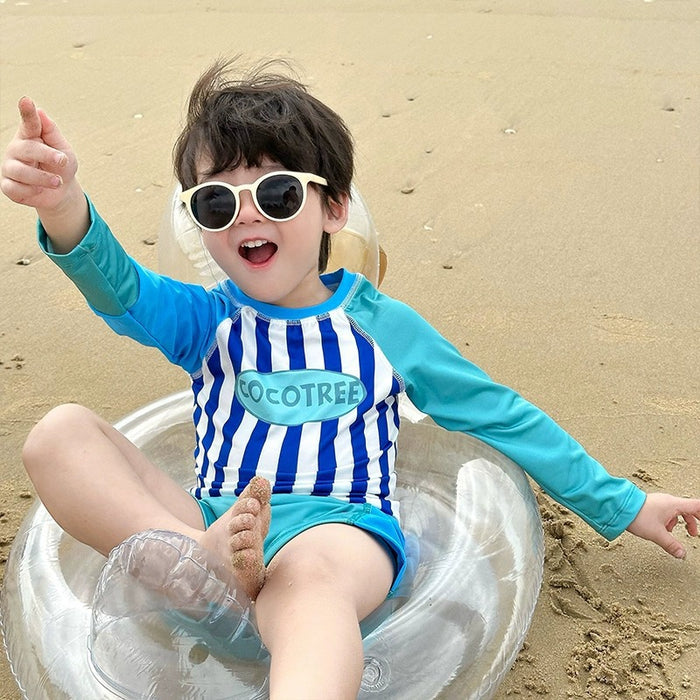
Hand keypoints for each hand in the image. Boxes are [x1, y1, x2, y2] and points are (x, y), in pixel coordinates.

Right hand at [1, 97, 87, 249]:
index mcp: (30, 136)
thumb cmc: (61, 166)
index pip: (28, 123)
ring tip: (57, 181)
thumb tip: (41, 113)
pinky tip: (39, 190)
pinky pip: (15, 189)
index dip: (27, 113)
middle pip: (26, 148)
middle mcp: (16, 149)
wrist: (62, 192)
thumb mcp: (63, 149)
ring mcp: (10, 167)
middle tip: (62, 160)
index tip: (26, 101)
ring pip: (20, 171)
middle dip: (46, 155)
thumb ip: (52, 133)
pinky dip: (31, 191)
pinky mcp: (8, 186)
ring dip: (42, 177)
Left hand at [626, 492, 699, 558]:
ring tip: (680, 532)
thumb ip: (671, 545)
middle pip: (689, 508)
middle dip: (695, 520)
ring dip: (682, 521)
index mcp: (673, 504)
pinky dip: (671, 520)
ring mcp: (660, 502)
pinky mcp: (652, 505)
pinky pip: (667, 511)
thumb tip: (682, 554)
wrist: (619, 507)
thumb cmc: (636, 515)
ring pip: (677, 511)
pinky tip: (665, 528)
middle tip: (696, 531)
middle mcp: (668, 501)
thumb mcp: (657, 534)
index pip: (697, 506)